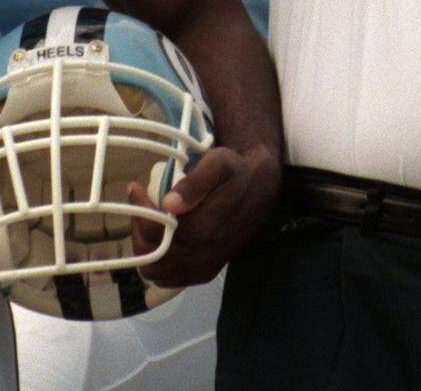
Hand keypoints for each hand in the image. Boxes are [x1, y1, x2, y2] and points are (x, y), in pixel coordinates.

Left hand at [129, 142, 279, 286]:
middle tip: (142, 205)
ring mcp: (202, 268)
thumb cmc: (236, 172)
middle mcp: (202, 255)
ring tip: (150, 222)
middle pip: (150, 254)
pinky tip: (162, 240)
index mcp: (203, 228)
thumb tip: (168, 204)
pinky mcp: (204, 274)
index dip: (139, 211)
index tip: (136, 189)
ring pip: (154, 271)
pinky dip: (158, 263)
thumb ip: (195, 183)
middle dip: (139, 229)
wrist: (260, 188)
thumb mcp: (219, 164)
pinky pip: (168, 279)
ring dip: (146, 248)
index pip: (153, 232)